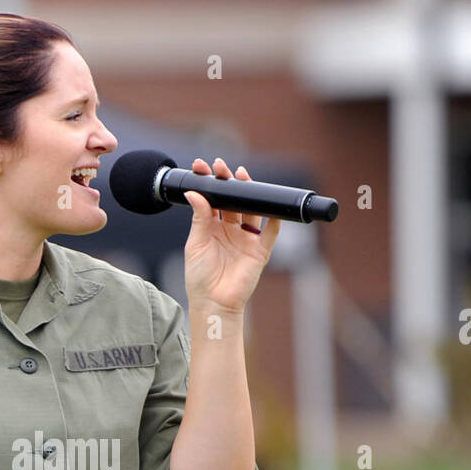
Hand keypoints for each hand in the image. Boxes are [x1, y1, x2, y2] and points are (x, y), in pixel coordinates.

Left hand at [183, 157, 280, 314]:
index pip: (213, 200)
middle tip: (221, 167)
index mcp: (212, 228)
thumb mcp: (196, 243)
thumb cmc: (200, 277)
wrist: (213, 302)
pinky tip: (273, 204)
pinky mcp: (260, 250)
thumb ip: (199, 217)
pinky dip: (275, 218)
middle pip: (233, 201)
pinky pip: (271, 231)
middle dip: (228, 182)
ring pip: (252, 210)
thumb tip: (195, 192)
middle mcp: (230, 230)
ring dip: (249, 193)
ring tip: (242, 176)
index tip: (202, 168)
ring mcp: (246, 239)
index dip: (209, 183)